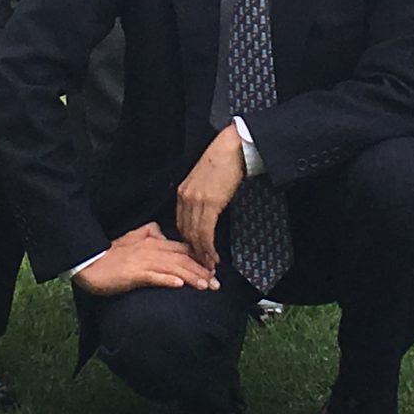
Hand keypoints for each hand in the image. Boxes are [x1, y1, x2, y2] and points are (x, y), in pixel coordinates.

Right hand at [72, 222, 217, 295]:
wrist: (91, 263)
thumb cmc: (112, 254)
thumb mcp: (133, 237)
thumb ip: (150, 233)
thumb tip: (163, 232)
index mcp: (154, 241)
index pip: (183, 249)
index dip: (200, 258)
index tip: (214, 268)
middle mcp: (152, 249)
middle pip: (183, 259)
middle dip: (202, 271)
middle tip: (218, 283)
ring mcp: (143, 261)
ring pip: (173, 268)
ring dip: (191, 277)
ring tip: (206, 285)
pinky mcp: (134, 274)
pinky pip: (153, 276)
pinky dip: (166, 279)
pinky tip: (178, 284)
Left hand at [175, 125, 246, 269]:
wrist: (232, 147)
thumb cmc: (223, 160)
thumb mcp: (205, 180)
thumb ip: (202, 196)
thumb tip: (208, 213)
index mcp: (183, 192)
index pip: (181, 223)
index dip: (188, 241)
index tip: (195, 253)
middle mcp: (185, 197)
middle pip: (185, 232)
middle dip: (193, 252)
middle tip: (202, 266)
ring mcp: (196, 201)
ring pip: (194, 235)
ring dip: (202, 254)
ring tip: (209, 266)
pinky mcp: (210, 203)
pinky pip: (205, 232)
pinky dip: (208, 247)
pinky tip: (213, 256)